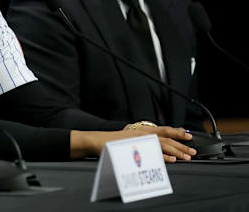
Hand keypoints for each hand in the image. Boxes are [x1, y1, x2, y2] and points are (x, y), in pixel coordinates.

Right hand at [70, 129, 195, 162]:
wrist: (96, 140)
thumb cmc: (111, 141)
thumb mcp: (128, 137)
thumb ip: (140, 140)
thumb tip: (151, 147)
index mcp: (142, 130)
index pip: (163, 129)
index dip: (177, 131)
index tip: (188, 135)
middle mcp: (143, 133)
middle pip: (167, 136)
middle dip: (181, 143)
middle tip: (193, 150)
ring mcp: (140, 140)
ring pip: (163, 144)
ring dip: (177, 151)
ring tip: (187, 156)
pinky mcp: (136, 148)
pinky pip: (154, 152)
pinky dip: (164, 156)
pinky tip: (172, 160)